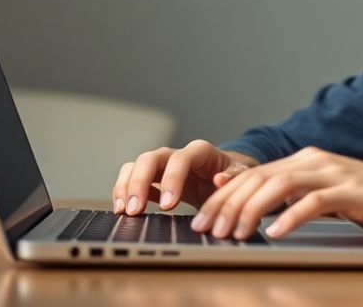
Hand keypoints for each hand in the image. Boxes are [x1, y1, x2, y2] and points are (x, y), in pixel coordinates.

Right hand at [111, 139, 256, 215]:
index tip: (167, 206)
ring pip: (135, 166)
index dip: (171, 180)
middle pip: (150, 159)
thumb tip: (220, 179)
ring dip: (125, 187)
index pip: (180, 160)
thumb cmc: (233, 176)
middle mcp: (176, 154)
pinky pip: (130, 179)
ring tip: (124, 211)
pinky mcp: (152, 178)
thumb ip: (233, 177)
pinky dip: (123, 192)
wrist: (226, 178)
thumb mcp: (240, 176)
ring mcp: (162, 166)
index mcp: (200, 151)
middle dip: (139, 183)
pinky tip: (121, 210)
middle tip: (135, 210)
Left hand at [189, 145, 362, 241]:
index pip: (253, 176)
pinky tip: (274, 235)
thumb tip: (254, 205)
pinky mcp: (354, 192)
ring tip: (233, 236)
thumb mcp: (331, 196)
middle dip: (226, 206)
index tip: (202, 222)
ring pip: (278, 186)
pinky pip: (314, 202)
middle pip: (258, 178)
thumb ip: (295, 195)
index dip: (222, 199)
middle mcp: (317, 161)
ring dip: (249, 212)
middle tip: (207, 232)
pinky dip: (290, 218)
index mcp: (307, 161)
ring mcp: (336, 174)